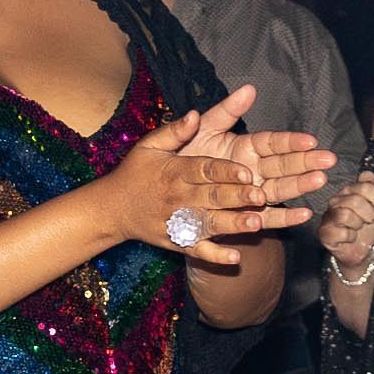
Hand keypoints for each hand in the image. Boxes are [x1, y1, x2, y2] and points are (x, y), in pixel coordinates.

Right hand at [113, 86, 332, 267]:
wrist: (113, 209)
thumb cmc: (136, 172)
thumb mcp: (150, 146)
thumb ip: (175, 131)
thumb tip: (196, 114)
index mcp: (175, 171)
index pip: (204, 170)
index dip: (225, 171)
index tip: (247, 171)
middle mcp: (178, 197)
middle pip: (211, 196)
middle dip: (236, 197)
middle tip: (261, 196)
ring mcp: (177, 222)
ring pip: (208, 223)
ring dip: (232, 225)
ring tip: (256, 223)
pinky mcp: (176, 241)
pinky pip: (197, 251)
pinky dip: (215, 256)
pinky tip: (235, 259)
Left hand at [179, 85, 335, 233]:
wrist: (168, 190)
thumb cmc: (185, 156)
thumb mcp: (204, 129)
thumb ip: (226, 111)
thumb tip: (249, 89)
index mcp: (245, 147)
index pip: (272, 143)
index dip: (291, 142)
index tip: (310, 140)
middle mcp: (253, 170)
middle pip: (282, 166)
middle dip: (306, 162)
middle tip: (328, 160)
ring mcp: (251, 192)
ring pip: (279, 189)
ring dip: (300, 186)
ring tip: (320, 180)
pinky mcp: (246, 214)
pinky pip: (267, 217)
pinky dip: (284, 217)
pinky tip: (304, 214)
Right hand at [320, 169, 373, 277]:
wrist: (361, 251)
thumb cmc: (367, 228)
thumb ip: (373, 188)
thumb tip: (367, 174)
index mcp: (349, 191)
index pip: (365, 184)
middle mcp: (336, 201)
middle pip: (356, 199)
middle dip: (368, 213)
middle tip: (369, 220)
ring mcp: (329, 216)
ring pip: (346, 215)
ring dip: (358, 224)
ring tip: (358, 228)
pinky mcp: (324, 233)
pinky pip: (341, 232)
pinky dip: (351, 237)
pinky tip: (350, 238)